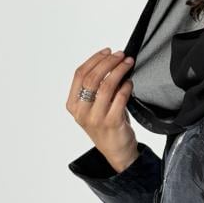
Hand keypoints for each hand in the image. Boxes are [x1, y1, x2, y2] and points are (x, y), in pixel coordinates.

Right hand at [66, 47, 139, 171]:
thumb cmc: (107, 124)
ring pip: (106, 86)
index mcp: (73, 105)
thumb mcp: (95, 106)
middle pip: (92, 78)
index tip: (107, 51)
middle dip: (108, 62)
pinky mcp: (112, 122)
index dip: (94, 60)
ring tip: (128, 63)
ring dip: (119, 71)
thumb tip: (112, 61)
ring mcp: (95, 118)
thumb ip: (98, 86)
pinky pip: (120, 97)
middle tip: (121, 55)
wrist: (117, 151)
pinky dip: (126, 86)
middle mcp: (81, 112)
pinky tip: (130, 82)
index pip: (79, 75)